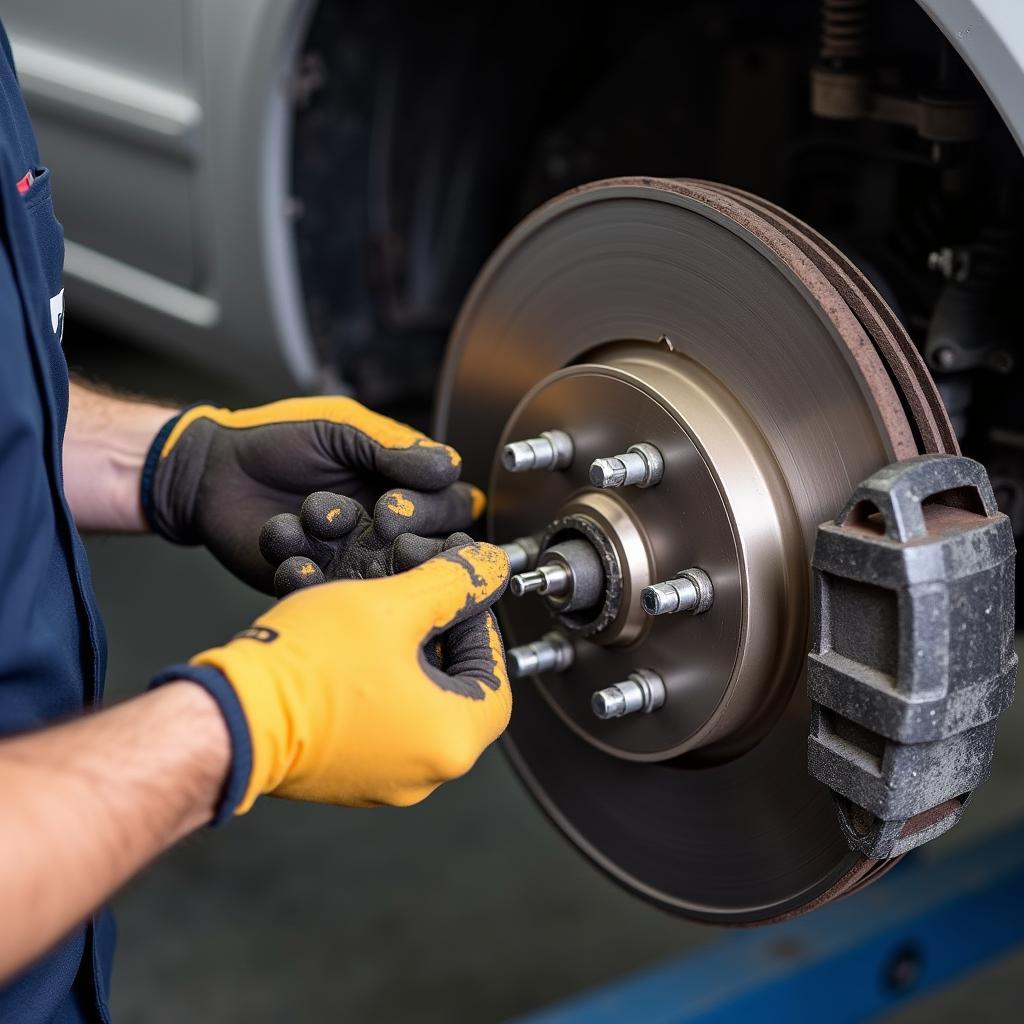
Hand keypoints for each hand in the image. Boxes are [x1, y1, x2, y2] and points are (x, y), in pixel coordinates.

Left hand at [143, 397, 483, 591]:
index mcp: (404, 487)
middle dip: (412, 538)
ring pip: (389, 578)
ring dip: (364, 558)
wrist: (213, 468)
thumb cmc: (279, 438)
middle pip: (434, 549)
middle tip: (380, 521)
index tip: (396, 501)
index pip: (452, 506)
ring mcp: (357, 560)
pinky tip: (294, 558)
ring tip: (321, 525)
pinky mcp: (320, 584)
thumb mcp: (341, 427)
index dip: (436, 510)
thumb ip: (394, 445)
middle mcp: (389, 529)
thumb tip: (449, 466)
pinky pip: (334, 595)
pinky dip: (315, 577)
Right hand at [153, 542, 510, 811]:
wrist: (227, 715)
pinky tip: (351, 651)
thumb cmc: (308, 666)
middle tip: (416, 599)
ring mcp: (385, 782)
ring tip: (379, 618)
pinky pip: (383, 725)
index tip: (452, 591)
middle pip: (457, 690)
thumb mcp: (392, 605)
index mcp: (452, 740)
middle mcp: (426, 775)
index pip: (495, 673)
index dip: (477, 621)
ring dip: (407, 658)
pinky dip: (378, 685)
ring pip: (418, 705)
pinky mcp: (348, 778)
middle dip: (440, 637)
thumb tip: (491, 567)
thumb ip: (452, 583)